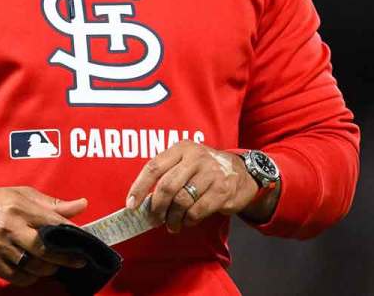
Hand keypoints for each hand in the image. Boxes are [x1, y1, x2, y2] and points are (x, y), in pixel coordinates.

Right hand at [0, 186, 87, 286]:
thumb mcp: (22, 195)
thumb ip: (53, 203)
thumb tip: (82, 205)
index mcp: (20, 208)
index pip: (52, 223)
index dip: (71, 234)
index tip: (85, 242)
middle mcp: (10, 228)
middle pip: (44, 248)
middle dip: (64, 257)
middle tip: (78, 261)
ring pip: (32, 266)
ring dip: (48, 269)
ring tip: (54, 265)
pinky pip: (16, 277)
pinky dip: (30, 277)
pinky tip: (34, 271)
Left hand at [125, 141, 258, 232]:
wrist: (243, 172)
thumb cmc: (206, 170)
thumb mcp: (187, 162)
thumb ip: (167, 175)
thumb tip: (143, 201)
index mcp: (182, 148)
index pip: (154, 167)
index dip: (139, 187)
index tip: (131, 204)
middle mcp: (196, 157)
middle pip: (166, 186)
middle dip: (157, 208)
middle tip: (154, 219)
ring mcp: (211, 173)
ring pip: (181, 201)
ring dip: (173, 218)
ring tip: (172, 224)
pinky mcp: (222, 190)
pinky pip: (197, 210)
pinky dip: (188, 220)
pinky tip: (188, 221)